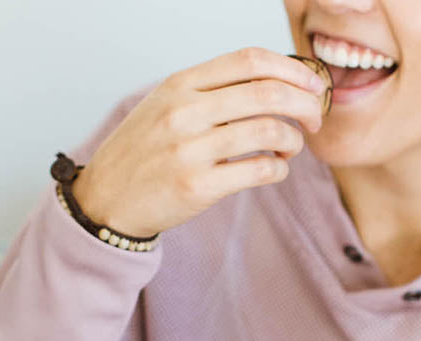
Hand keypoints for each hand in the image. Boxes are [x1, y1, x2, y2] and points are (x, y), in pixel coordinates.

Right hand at [72, 47, 326, 237]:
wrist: (105, 199)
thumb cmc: (143, 151)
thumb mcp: (165, 105)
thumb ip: (211, 90)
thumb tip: (277, 82)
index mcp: (180, 85)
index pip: (250, 61)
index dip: (293, 70)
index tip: (313, 85)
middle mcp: (184, 112)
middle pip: (268, 94)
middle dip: (306, 105)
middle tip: (314, 119)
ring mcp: (190, 150)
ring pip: (269, 132)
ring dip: (293, 141)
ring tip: (290, 148)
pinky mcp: (198, 186)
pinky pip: (259, 171)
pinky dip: (279, 169)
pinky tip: (275, 169)